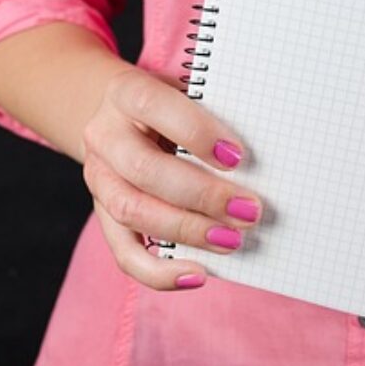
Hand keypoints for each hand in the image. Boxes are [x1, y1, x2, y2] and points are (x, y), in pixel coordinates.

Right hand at [82, 68, 261, 289]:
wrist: (118, 114)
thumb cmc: (170, 103)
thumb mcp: (186, 91)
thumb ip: (214, 112)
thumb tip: (264, 155)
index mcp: (127, 93)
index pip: (155, 107)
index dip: (196, 133)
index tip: (238, 157)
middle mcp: (104, 136)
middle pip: (145, 170)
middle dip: (202, 195)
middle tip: (249, 210)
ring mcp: (99, 178)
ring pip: (133, 212)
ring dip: (188, 231)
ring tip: (232, 240)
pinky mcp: (103, 215)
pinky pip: (124, 252)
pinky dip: (159, 272)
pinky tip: (198, 274)